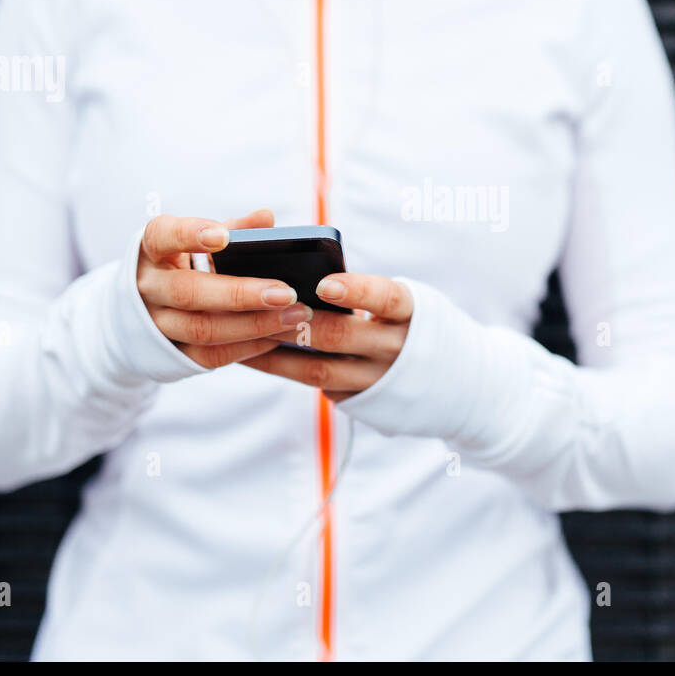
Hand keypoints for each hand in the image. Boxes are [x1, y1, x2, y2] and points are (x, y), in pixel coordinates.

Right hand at [136, 210, 312, 368]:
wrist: (152, 306)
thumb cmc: (187, 262)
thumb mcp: (202, 241)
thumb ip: (234, 229)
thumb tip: (266, 218)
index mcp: (153, 249)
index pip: (162, 237)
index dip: (189, 235)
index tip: (223, 237)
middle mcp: (148, 287)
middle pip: (188, 293)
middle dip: (241, 294)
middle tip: (286, 293)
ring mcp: (156, 324)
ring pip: (202, 329)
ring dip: (254, 325)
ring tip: (295, 315)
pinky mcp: (172, 354)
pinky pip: (210, 356)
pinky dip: (248, 348)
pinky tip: (278, 337)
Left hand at [240, 272, 413, 401]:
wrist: (434, 375)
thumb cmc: (398, 320)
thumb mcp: (395, 301)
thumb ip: (359, 290)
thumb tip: (296, 276)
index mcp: (410, 312)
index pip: (386, 298)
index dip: (356, 291)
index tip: (323, 285)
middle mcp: (397, 348)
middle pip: (342, 335)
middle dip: (297, 321)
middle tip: (259, 305)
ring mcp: (376, 380)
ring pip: (319, 368)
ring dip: (276, 350)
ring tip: (240, 331)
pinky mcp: (356, 399)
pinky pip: (313, 383)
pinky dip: (281, 367)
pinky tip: (251, 355)